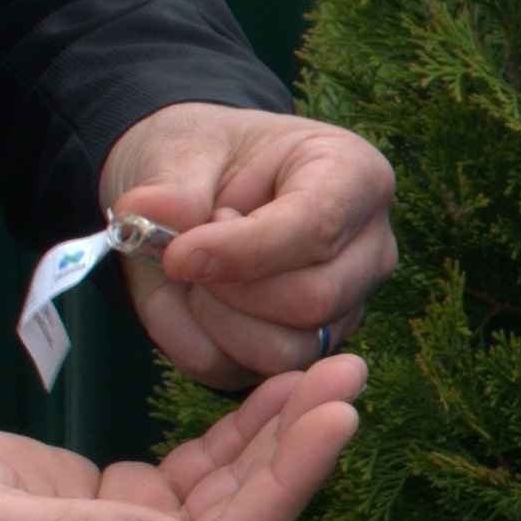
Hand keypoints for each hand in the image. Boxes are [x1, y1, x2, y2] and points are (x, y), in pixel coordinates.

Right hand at [0, 366, 360, 520]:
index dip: (286, 485)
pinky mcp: (126, 513)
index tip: (335, 417)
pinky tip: (279, 388)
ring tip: (335, 366)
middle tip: (353, 372)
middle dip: (301, 449)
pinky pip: (201, 474)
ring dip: (281, 434)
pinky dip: (240, 432)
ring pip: (231, 493)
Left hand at [102, 107, 399, 386]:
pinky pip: (250, 373)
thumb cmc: (207, 159)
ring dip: (215, 321)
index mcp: (356, 177)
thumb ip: (172, 183)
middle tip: (184, 253)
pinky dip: (201, 343)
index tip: (176, 255)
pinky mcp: (307, 351)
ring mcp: (346, 307)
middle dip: (229, 289)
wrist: (199, 188)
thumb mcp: (183, 148)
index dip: (241, 249)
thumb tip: (152, 213)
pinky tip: (192, 302)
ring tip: (193, 277)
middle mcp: (368, 250)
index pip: (317, 228)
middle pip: (313, 300)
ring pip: (287, 350)